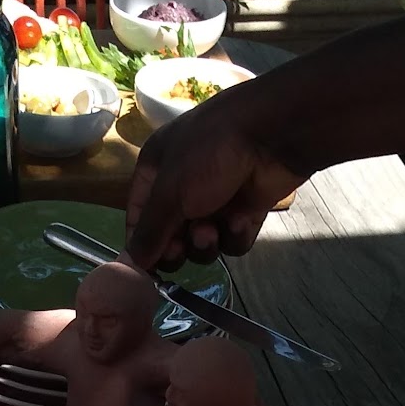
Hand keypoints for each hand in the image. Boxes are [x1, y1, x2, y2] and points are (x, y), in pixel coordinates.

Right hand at [126, 82, 304, 273]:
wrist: (272, 135)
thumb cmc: (209, 155)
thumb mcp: (170, 191)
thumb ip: (149, 232)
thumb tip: (132, 264)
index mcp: (156, 171)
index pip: (138, 218)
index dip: (140, 245)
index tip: (144, 270)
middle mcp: (183, 186)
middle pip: (170, 238)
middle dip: (175, 248)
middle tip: (179, 249)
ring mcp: (216, 201)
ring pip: (202, 245)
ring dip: (206, 244)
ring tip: (212, 229)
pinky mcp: (246, 212)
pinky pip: (232, 242)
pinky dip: (234, 235)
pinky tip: (241, 218)